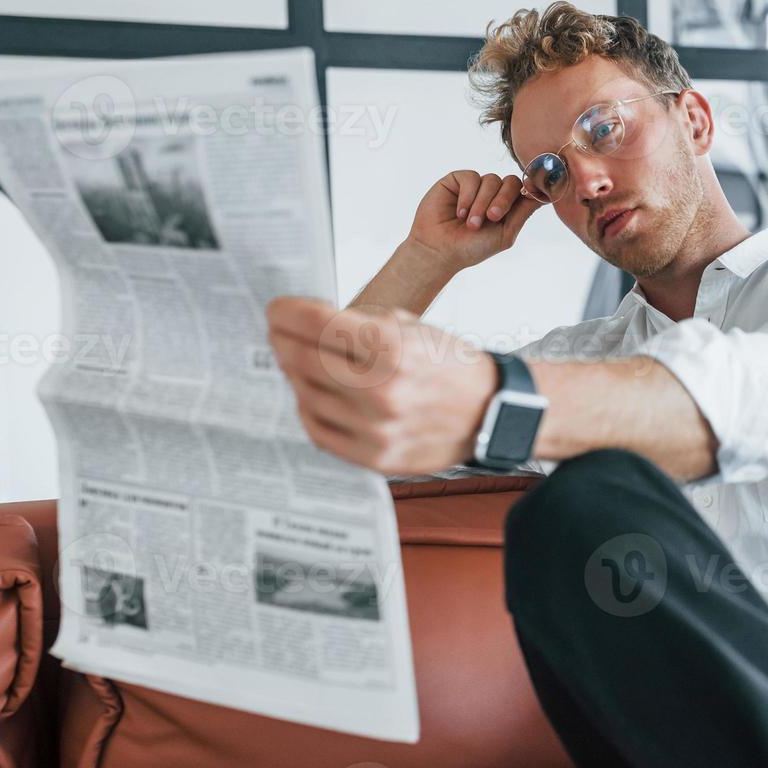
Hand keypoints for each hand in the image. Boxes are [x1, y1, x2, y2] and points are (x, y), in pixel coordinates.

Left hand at [266, 296, 497, 474]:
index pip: (314, 323)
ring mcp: (377, 428)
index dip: (285, 313)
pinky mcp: (376, 457)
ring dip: (295, 375)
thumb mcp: (412, 326)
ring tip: (298, 363)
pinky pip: (319, 430)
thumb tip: (306, 323)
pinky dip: (308, 409)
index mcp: (393, 347)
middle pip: (302, 359)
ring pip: (306, 395)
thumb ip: (360, 324)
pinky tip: (312, 395)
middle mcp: (382, 389)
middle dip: (283, 341)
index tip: (276, 310)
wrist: (491, 410)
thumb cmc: (450, 364)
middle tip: (278, 334)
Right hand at [408, 169, 542, 274]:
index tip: (533, 193)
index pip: (525, 190)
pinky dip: (468, 196)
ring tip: (471, 224)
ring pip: (491, 180)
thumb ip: (522, 213)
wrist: (439, 251)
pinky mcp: (457, 180)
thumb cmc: (472, 248)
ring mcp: (476, 186)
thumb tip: (544, 195)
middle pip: (511, 182)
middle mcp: (493, 194)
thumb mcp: (504, 234)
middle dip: (504, 199)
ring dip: (482, 203)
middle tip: (493, 217)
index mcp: (508, 207)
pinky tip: (460, 213)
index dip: (530, 189)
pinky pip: (471, 178)